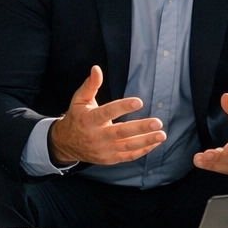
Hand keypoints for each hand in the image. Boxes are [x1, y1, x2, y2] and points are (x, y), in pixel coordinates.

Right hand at [48, 65, 165, 165]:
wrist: (66, 143)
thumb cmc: (77, 117)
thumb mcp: (79, 100)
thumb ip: (90, 85)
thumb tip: (96, 68)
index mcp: (89, 119)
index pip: (107, 113)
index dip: (122, 107)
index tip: (138, 102)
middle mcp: (97, 136)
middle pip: (121, 132)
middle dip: (141, 127)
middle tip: (157, 122)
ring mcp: (104, 150)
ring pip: (128, 146)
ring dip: (146, 141)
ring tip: (161, 134)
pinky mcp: (109, 159)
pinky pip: (128, 156)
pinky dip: (143, 150)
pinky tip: (155, 143)